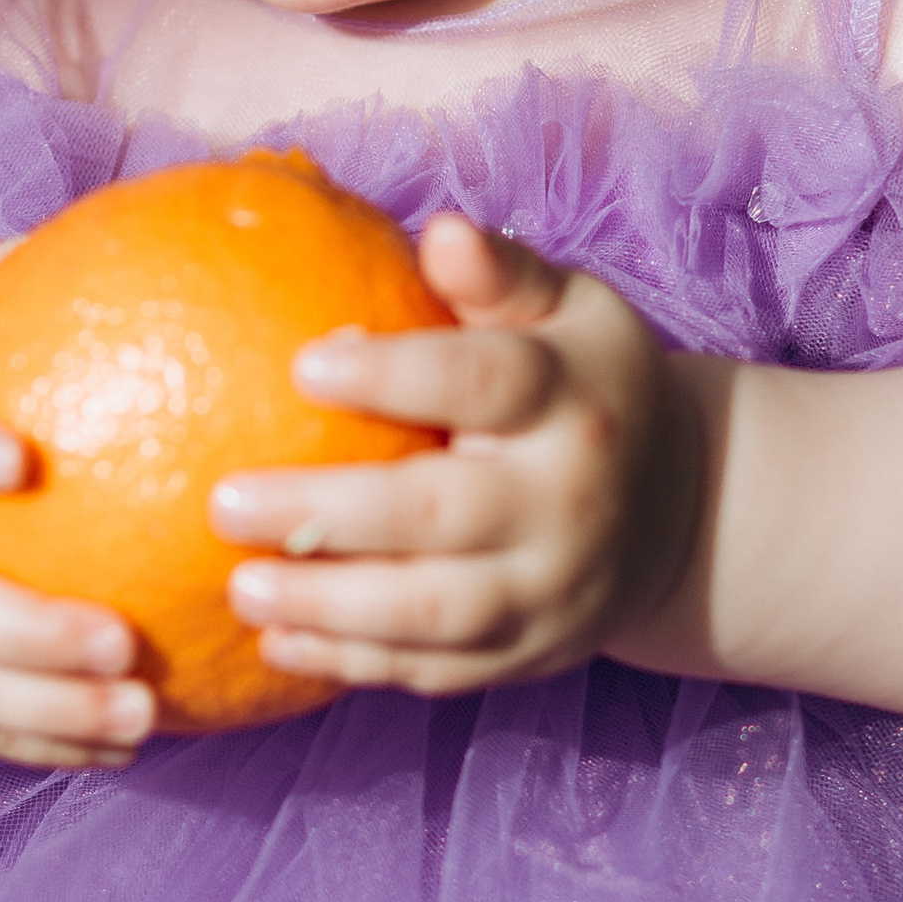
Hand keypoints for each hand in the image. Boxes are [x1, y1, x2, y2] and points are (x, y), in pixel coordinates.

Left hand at [207, 215, 704, 698]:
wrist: (678, 511)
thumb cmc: (583, 383)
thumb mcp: (569, 311)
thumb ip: (501, 274)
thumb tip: (439, 230)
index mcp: (574, 399)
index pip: (489, 383)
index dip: (398, 375)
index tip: (304, 365)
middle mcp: (570, 500)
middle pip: (445, 512)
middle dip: (330, 513)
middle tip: (224, 504)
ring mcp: (552, 590)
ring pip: (436, 611)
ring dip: (330, 607)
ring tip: (239, 588)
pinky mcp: (528, 654)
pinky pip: (436, 670)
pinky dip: (354, 664)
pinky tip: (277, 646)